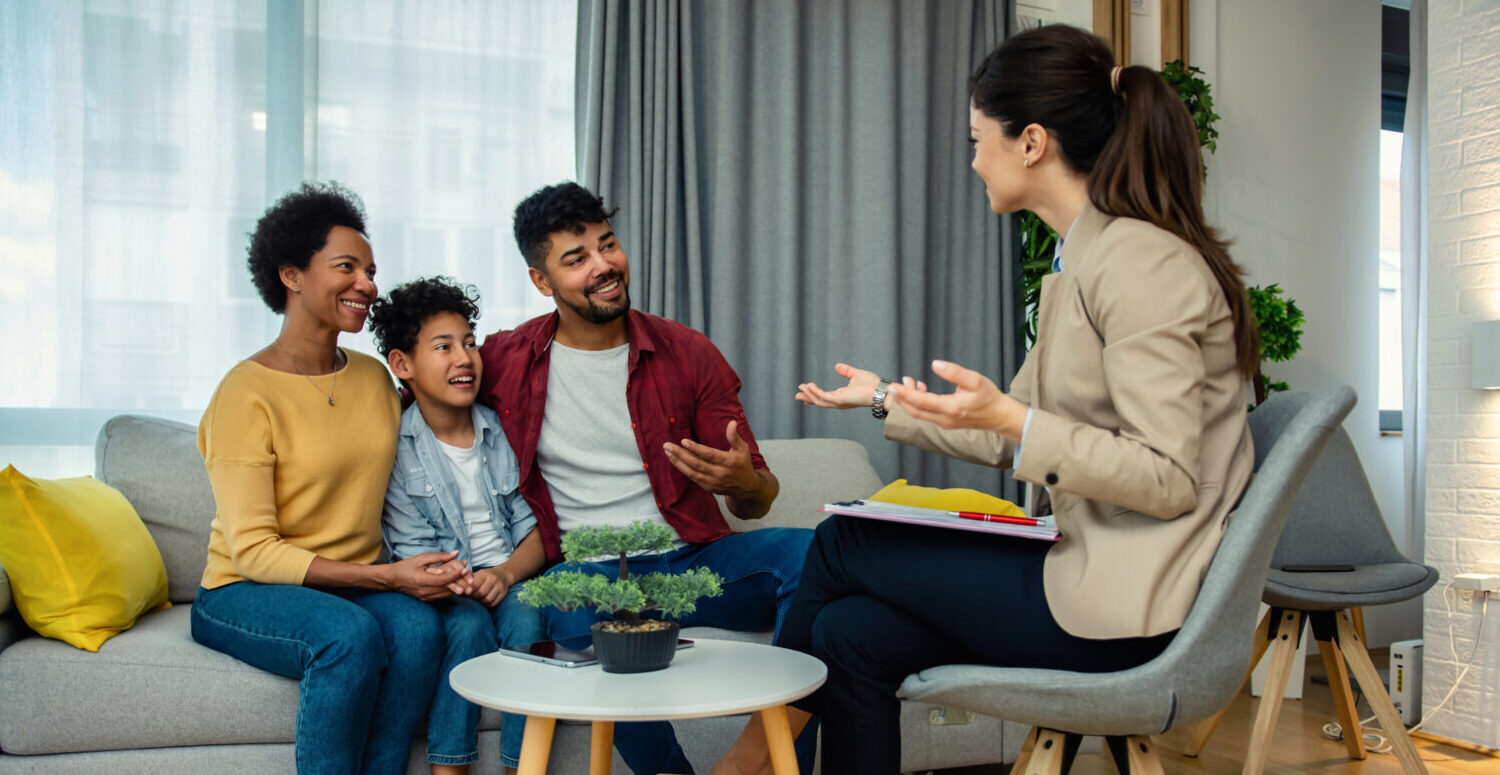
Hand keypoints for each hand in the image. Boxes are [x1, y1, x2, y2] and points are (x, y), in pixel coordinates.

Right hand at [387, 550, 465, 599]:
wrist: (392, 580)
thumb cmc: (406, 566)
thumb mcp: (422, 558)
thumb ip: (439, 556)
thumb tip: (456, 553)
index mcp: (422, 580)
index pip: (444, 579)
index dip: (456, 575)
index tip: (465, 568)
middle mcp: (424, 591)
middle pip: (447, 589)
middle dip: (460, 582)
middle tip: (469, 575)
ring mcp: (425, 597)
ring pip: (446, 594)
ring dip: (456, 586)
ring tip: (465, 578)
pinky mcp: (425, 599)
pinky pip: (441, 596)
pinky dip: (449, 590)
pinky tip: (455, 583)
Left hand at [467, 567, 509, 606]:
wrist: (503, 575)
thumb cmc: (486, 576)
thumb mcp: (478, 574)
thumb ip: (468, 579)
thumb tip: (458, 587)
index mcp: (485, 574)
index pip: (475, 583)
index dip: (469, 590)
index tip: (465, 593)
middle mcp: (494, 579)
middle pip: (481, 592)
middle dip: (473, 597)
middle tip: (469, 598)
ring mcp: (500, 587)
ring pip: (488, 599)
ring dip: (480, 602)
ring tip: (475, 601)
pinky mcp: (503, 594)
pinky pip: (493, 603)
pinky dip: (486, 605)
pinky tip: (482, 603)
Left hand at [663, 420, 760, 497]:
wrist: (746, 487)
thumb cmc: (743, 464)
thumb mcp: (742, 449)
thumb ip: (734, 436)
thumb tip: (732, 422)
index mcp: (729, 462)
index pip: (709, 455)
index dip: (695, 448)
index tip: (683, 441)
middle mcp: (720, 473)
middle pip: (696, 464)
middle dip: (680, 454)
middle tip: (667, 445)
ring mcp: (713, 482)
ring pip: (691, 472)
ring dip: (678, 461)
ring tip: (667, 451)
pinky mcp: (707, 487)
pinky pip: (692, 477)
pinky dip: (682, 469)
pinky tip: (674, 460)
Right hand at [795, 363, 886, 409]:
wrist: (880, 391)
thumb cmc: (872, 385)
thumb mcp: (855, 374)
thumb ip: (845, 371)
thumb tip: (836, 366)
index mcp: (842, 397)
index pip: (825, 398)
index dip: (814, 395)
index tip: (806, 391)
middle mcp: (839, 402)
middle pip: (819, 401)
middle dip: (808, 398)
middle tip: (797, 395)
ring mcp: (839, 402)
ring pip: (819, 400)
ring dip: (809, 394)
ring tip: (801, 387)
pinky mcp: (840, 400)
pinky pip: (823, 396)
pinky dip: (815, 392)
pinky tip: (809, 386)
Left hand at [888, 359, 1026, 439]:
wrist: (999, 416)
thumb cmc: (989, 396)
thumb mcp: (974, 379)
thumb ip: (954, 372)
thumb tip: (935, 364)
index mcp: (951, 408)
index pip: (921, 402)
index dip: (905, 394)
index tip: (893, 386)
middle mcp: (945, 419)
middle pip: (915, 412)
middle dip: (901, 399)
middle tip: (891, 386)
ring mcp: (945, 423)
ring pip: (919, 414)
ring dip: (909, 401)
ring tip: (906, 382)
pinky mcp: (946, 423)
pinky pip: (926, 414)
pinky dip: (918, 404)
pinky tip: (920, 389)